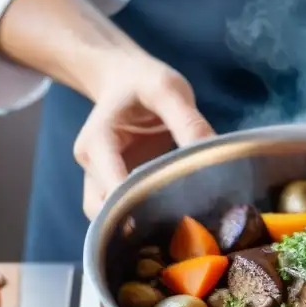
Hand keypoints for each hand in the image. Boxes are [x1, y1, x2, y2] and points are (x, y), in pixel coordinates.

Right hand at [73, 54, 215, 218]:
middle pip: (104, 212)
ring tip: (177, 226)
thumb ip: (187, 120)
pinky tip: (171, 219)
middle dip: (136, 223)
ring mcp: (98, 179)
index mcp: (98, 141)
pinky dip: (141, 222)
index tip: (176, 213)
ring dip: (137, 227)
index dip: (139, 204)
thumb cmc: (142, 82)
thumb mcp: (167, 89)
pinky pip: (121, 215)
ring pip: (108, 220)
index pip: (111, 184)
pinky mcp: (112, 188)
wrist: (123, 79)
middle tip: (181, 227)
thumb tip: (213, 155)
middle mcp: (92, 166)